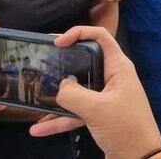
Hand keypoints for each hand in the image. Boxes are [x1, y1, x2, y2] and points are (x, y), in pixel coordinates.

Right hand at [30, 26, 160, 158]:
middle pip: (85, 61)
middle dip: (63, 62)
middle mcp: (113, 77)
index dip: (79, 32)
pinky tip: (40, 128)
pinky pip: (76, 112)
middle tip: (41, 63)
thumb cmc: (126, 128)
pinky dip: (60, 119)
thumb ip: (73, 94)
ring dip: (57, 95)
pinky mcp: (101, 115)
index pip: (100, 36)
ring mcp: (106, 97)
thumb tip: (59, 86)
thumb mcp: (96, 109)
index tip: (57, 42)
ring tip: (35, 96)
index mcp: (118, 67)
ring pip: (78, 89)